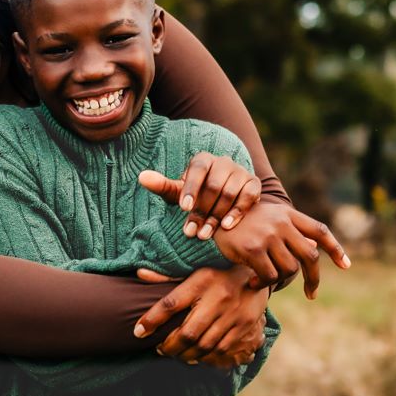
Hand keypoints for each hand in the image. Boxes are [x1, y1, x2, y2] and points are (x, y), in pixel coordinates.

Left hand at [132, 265, 267, 366]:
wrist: (256, 270)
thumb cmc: (216, 270)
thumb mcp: (193, 268)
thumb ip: (167, 275)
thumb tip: (140, 275)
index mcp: (201, 281)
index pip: (171, 303)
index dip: (151, 320)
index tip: (138, 332)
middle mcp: (217, 298)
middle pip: (188, 332)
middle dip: (170, 347)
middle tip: (160, 349)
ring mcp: (233, 314)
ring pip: (204, 345)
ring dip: (185, 355)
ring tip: (175, 354)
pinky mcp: (245, 325)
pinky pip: (221, 349)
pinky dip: (205, 356)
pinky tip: (195, 355)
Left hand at [139, 152, 260, 240]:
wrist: (224, 202)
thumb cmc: (195, 197)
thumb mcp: (179, 193)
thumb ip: (162, 186)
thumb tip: (142, 176)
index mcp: (203, 160)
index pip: (198, 169)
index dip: (191, 188)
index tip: (184, 209)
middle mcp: (223, 162)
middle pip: (214, 185)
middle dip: (202, 211)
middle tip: (191, 233)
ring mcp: (240, 172)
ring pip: (230, 193)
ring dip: (216, 216)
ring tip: (205, 235)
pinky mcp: (254, 184)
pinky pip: (248, 197)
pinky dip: (237, 212)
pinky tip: (226, 227)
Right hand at [212, 202, 350, 299]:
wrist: (209, 213)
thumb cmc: (240, 219)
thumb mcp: (267, 217)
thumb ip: (289, 229)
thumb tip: (313, 252)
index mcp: (288, 213)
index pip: (319, 231)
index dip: (335, 249)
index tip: (345, 266)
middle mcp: (281, 222)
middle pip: (310, 256)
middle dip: (314, 278)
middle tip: (311, 292)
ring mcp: (268, 235)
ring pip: (290, 269)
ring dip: (281, 280)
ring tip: (267, 281)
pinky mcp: (252, 249)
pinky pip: (270, 276)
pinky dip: (265, 284)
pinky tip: (255, 283)